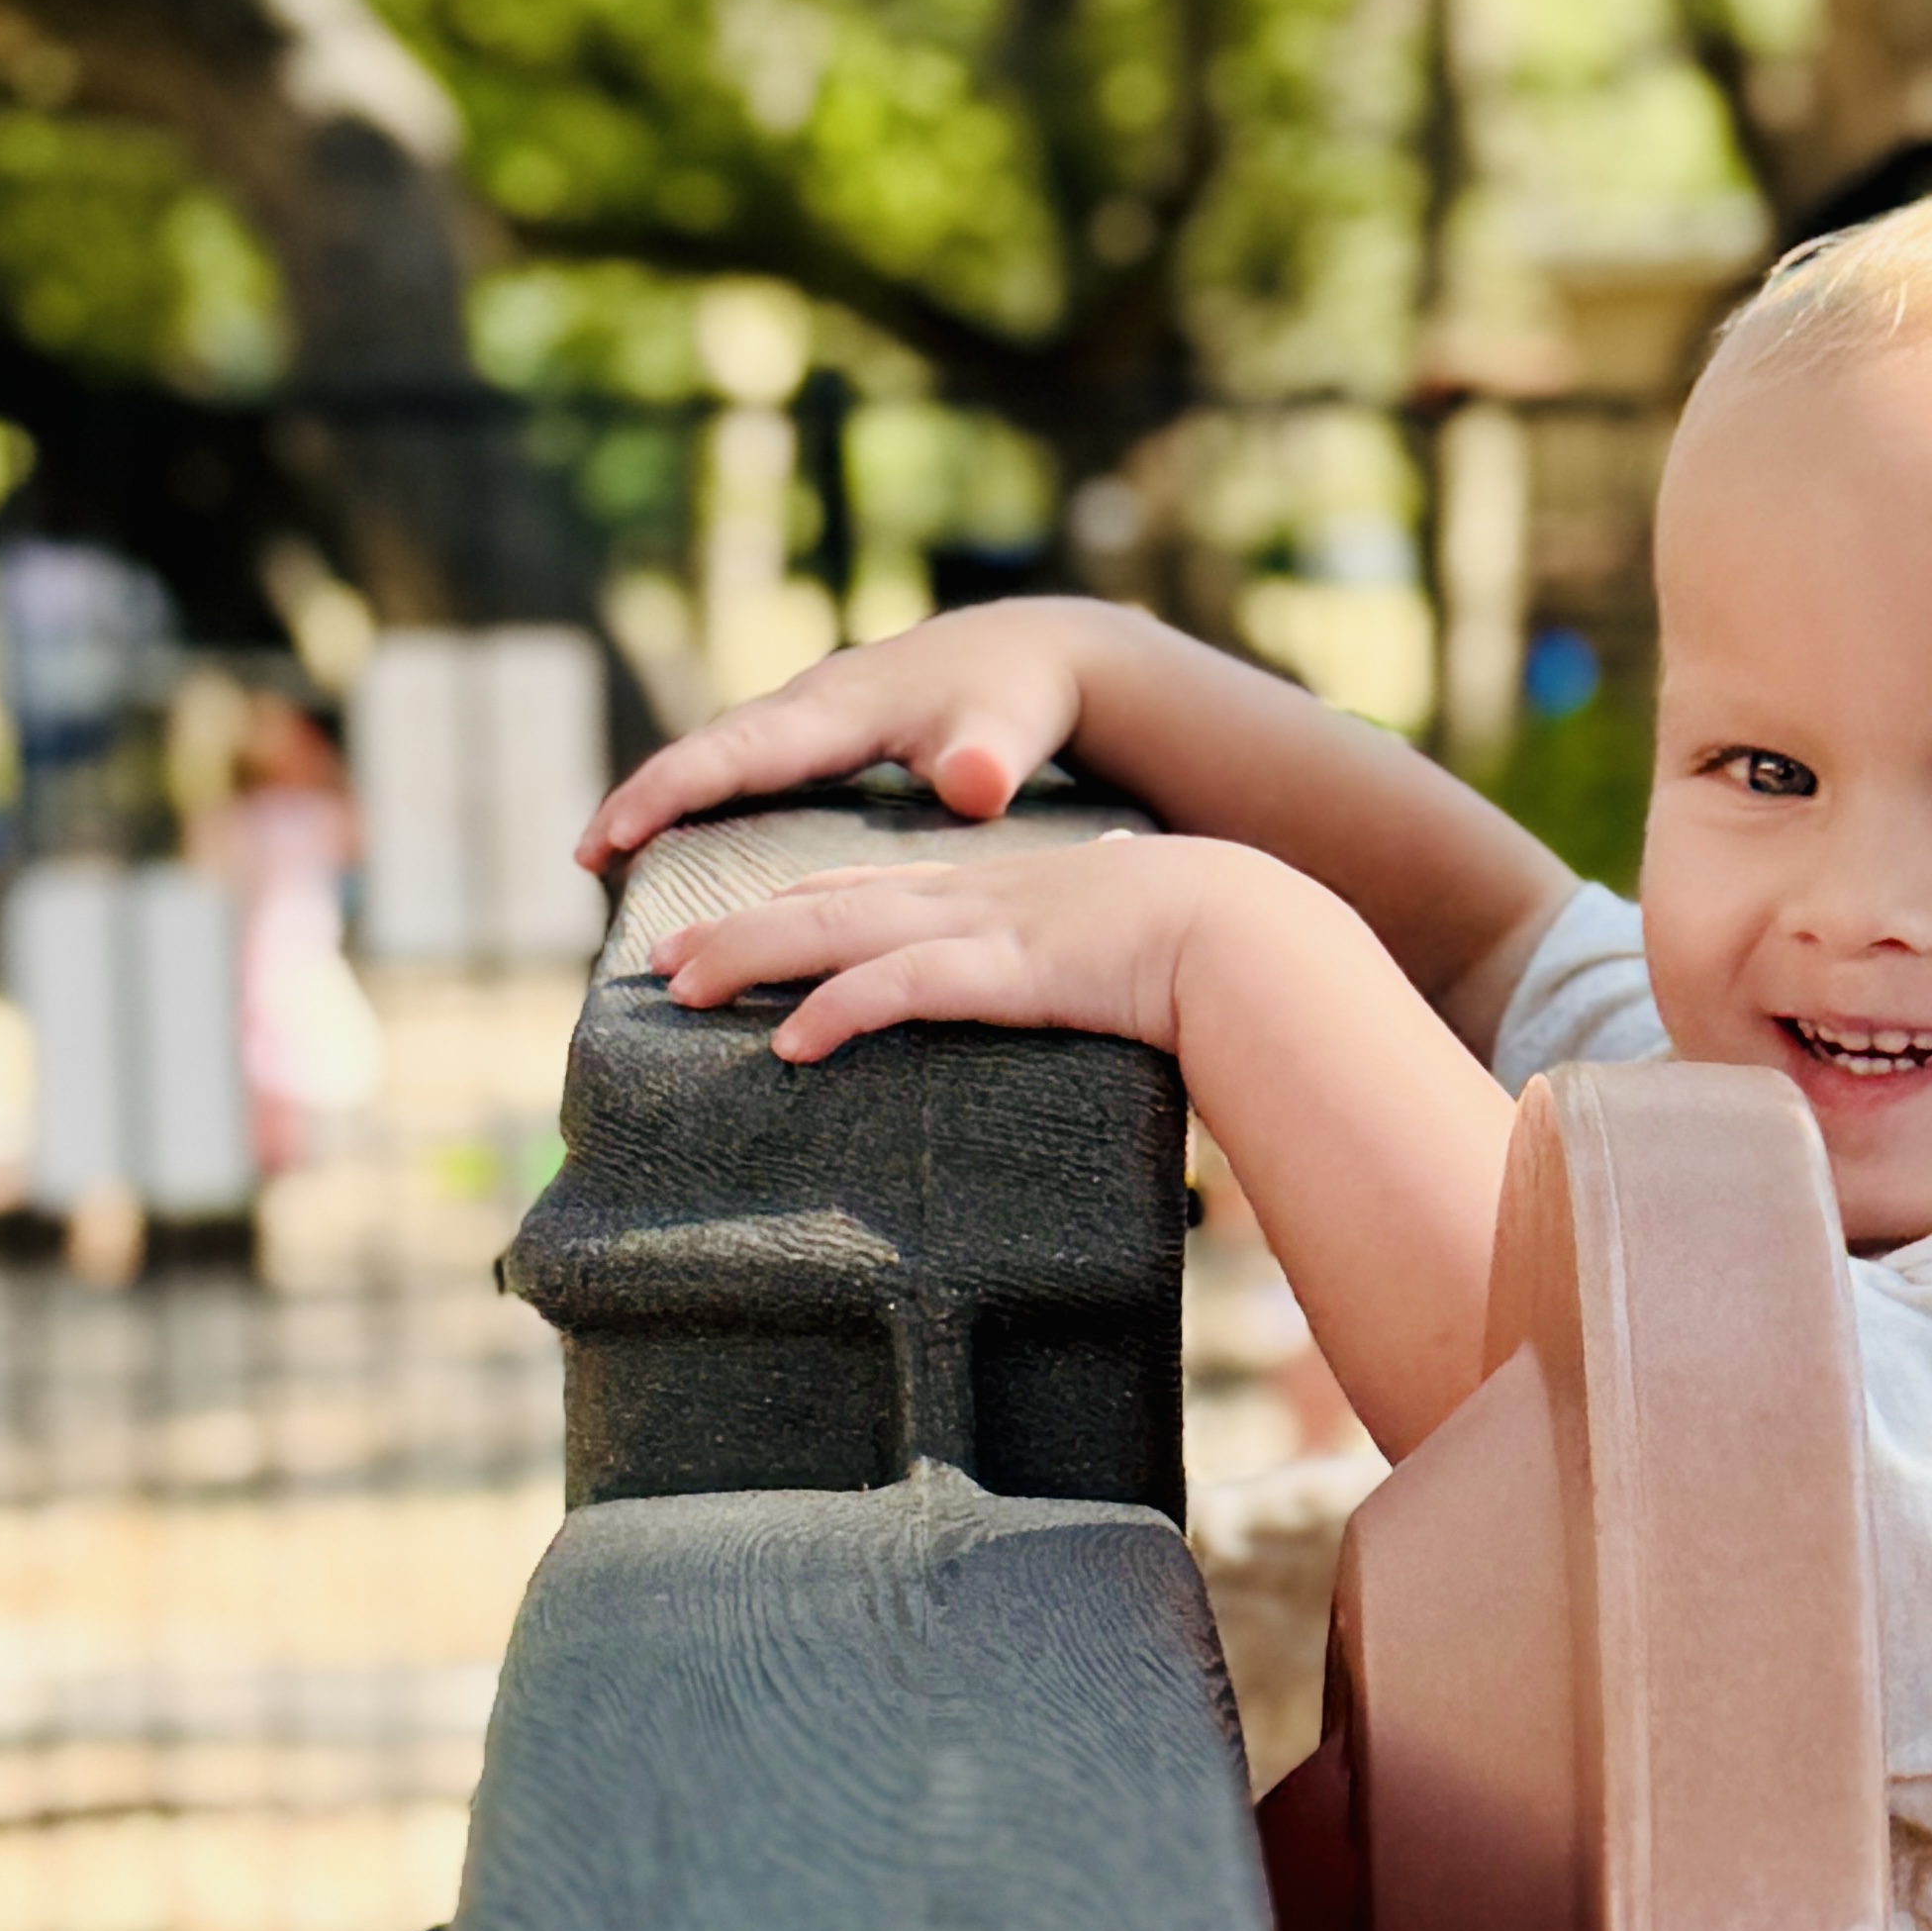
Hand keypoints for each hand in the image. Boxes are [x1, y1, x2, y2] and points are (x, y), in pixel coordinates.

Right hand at [580, 602, 1109, 873]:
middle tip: (585, 858)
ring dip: (662, 796)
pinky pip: (743, 761)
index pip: (730, 752)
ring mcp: (810, 711)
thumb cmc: (1016, 700)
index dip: (666, 793)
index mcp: (835, 709)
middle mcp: (808, 702)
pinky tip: (681, 837)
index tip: (610, 838)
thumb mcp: (1007, 732)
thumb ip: (987, 762)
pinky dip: (702, 793)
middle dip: (642, 797)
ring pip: (716, 752)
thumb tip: (974, 787)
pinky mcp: (821, 727)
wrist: (1034, 655)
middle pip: (704, 748)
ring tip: (609, 856)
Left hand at [653, 820, 1522, 1460]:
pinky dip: (838, 1012)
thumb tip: (1126, 993)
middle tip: (670, 956)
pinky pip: (902, 989)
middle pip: (836, 904)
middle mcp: (985, 898)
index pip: (883, 887)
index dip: (805, 902)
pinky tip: (789, 1043)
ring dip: (757, 957)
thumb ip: (1109, 969)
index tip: (747, 920)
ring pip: (843, 933)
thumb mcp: (1142, 951)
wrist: (1261, 932)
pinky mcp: (1007, 971)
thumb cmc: (1221, 952)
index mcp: (1012, 891)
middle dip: (746, 927)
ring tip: (687, 985)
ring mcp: (992, 929)